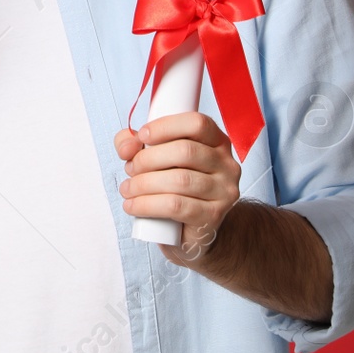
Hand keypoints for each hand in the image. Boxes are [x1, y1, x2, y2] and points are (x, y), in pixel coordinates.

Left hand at [113, 111, 240, 264]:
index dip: (165, 126)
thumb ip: (134, 143)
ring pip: (180, 180)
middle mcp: (226, 164)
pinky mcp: (213, 215)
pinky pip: (176, 206)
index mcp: (215, 141)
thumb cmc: (174, 186)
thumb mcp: (154, 158)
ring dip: (144, 183)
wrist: (193, 228)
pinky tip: (133, 205)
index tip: (142, 136)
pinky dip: (147, 204)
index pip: (197, 123)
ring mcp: (224, 191)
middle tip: (130, 168)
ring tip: (128, 189)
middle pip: (185, 151)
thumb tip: (127, 146)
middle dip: (148, 159)